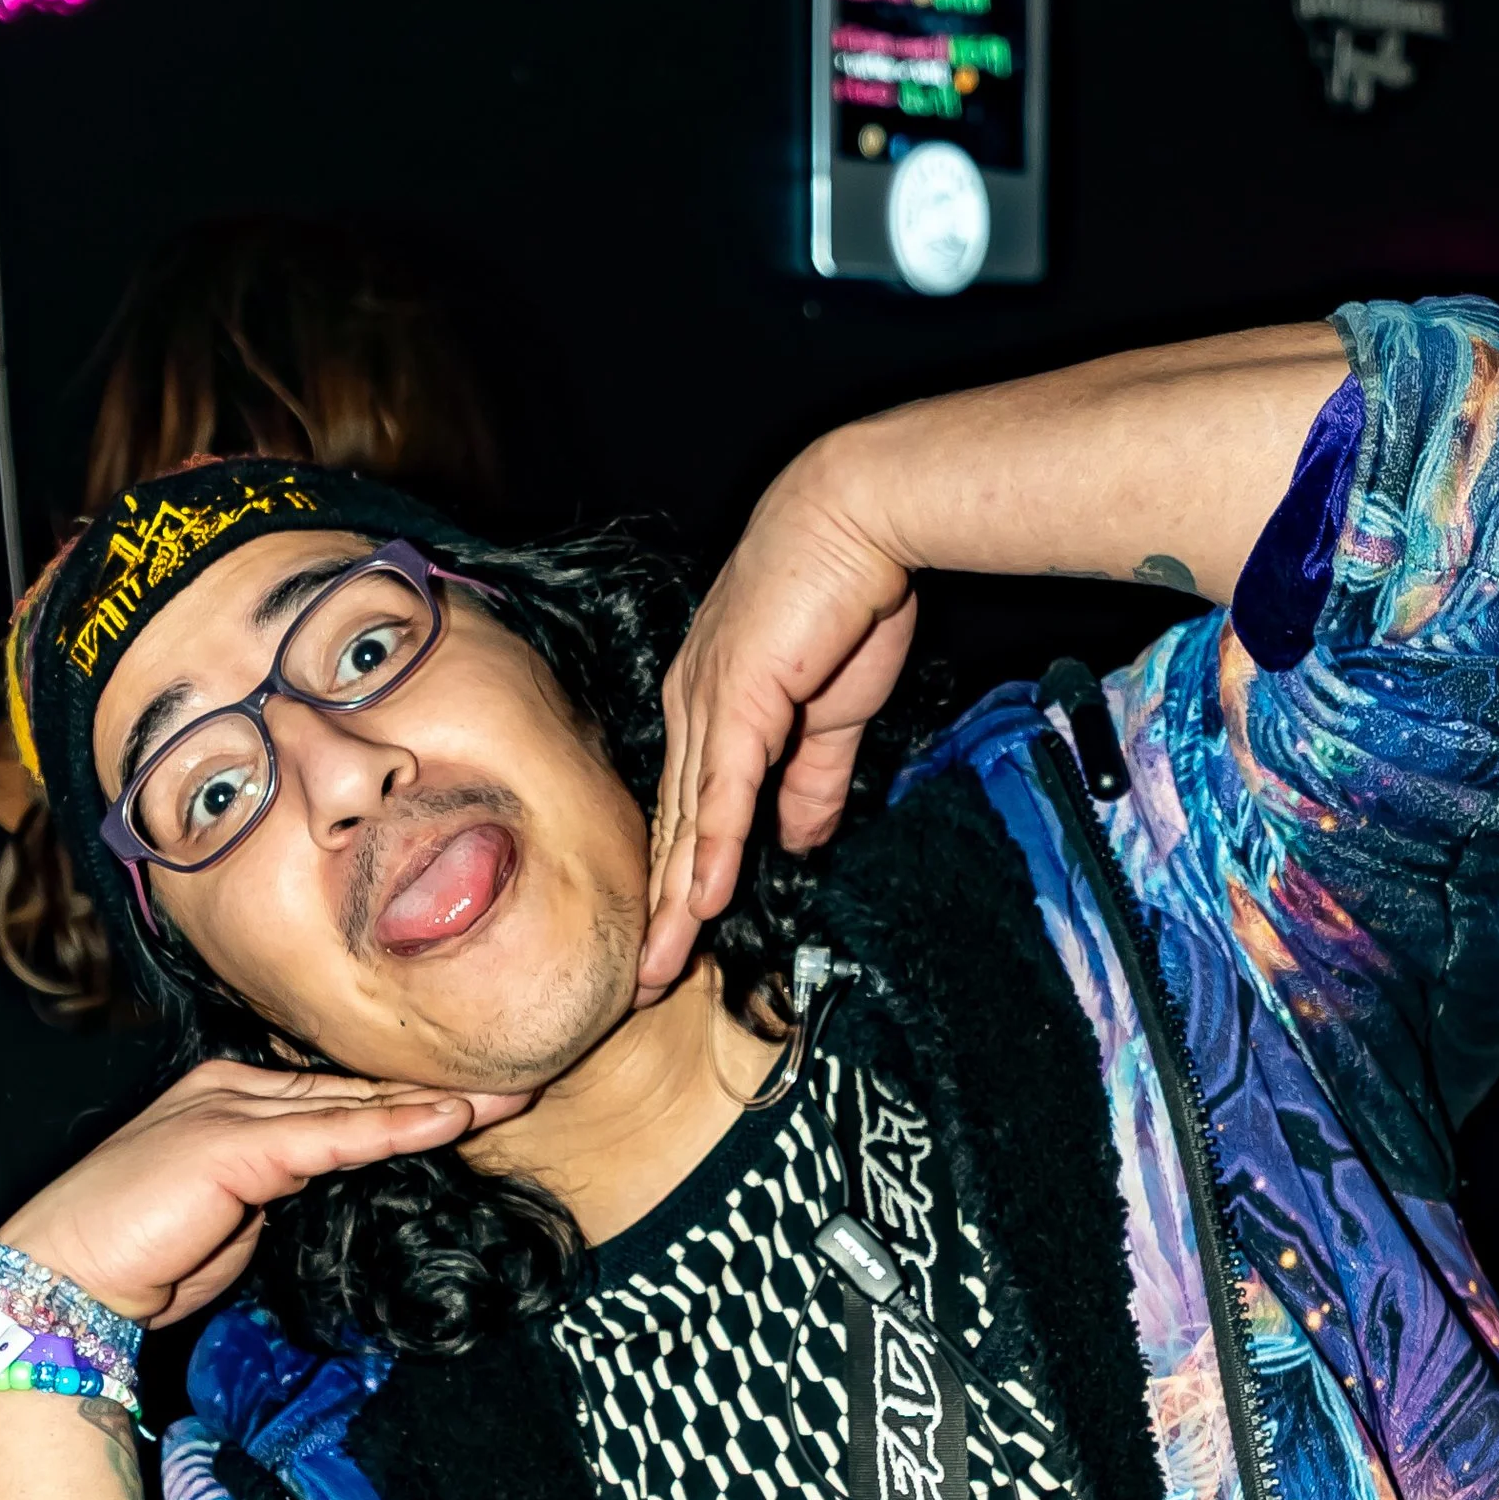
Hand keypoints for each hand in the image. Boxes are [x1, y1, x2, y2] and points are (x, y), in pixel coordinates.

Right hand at [0, 1058, 535, 1326]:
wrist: (60, 1281)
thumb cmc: (139, 1258)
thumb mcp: (229, 1215)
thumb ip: (277, 1188)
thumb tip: (327, 1183)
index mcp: (226, 1096)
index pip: (334, 1096)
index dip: (403, 1099)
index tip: (472, 1102)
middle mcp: (230, 1087)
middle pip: (354, 1088)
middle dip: (436, 1089)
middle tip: (516, 1084)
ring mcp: (231, 1106)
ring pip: (354, 1103)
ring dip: (438, 1102)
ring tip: (508, 1097)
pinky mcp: (235, 1141)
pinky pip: (335, 1135)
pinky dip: (397, 1126)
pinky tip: (450, 1120)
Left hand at [639, 452, 917, 992]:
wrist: (860, 516)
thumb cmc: (847, 595)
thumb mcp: (832, 710)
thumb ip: (813, 778)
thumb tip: (803, 841)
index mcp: (713, 705)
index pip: (692, 810)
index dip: (681, 880)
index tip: (674, 942)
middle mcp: (696, 706)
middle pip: (674, 829)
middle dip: (656, 911)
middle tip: (638, 982)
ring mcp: (711, 701)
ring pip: (687, 821)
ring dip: (672, 901)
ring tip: (656, 969)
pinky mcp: (741, 695)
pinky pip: (722, 789)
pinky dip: (711, 848)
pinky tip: (701, 902)